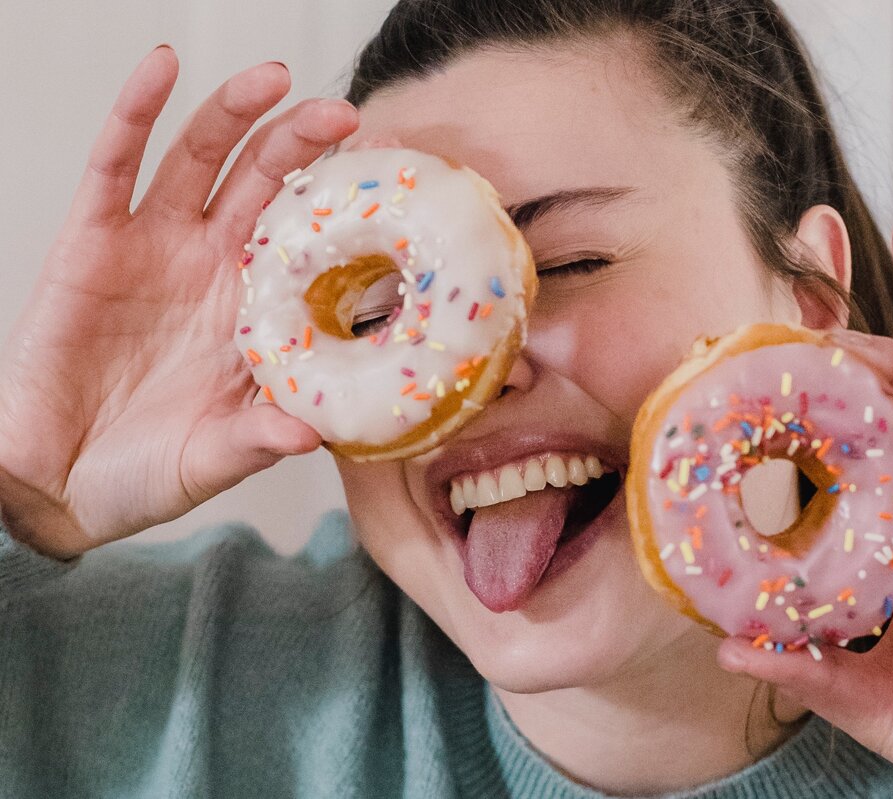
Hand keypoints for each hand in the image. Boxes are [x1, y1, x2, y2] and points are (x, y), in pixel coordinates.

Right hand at [0, 46, 358, 557]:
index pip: (310, 246)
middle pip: (266, 186)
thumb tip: (315, 433)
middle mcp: (213, 270)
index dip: (344, 212)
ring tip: (278, 78)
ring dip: (238, 114)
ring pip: (202, 160)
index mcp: (257, 314)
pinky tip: (164, 67)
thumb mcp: (213, 459)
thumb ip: (259, 439)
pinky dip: (136, 111)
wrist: (54, 486)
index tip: (390, 187)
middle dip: (304, 146)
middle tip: (347, 116)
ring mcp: (156, 249)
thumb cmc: (145, 474)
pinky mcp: (91, 241)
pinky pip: (114, 165)